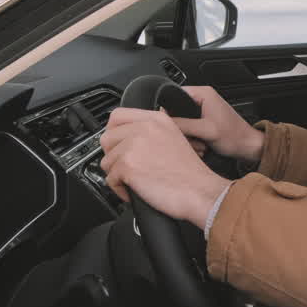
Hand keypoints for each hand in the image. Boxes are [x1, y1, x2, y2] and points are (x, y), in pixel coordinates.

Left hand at [100, 107, 230, 226]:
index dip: (113, 132)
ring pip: (106, 161)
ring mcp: (134, 145)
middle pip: (107, 138)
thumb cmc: (191, 173)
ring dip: (117, 175)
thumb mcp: (175, 137)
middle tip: (127, 168)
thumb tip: (129, 138)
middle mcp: (144, 128)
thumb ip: (151, 131)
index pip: (117, 115)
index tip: (118, 145)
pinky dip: (120, 189)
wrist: (199, 191)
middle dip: (113, 156)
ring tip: (135, 182)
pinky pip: (110, 179)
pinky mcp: (128, 165)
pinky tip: (136, 191)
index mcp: (156, 119)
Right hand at [169, 86, 264, 162]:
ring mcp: (202, 111)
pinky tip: (201, 147)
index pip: (173, 95)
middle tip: (193, 139)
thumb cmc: (234, 136)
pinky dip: (192, 140)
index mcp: (203, 93)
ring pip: (181, 124)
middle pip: (176, 112)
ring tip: (200, 145)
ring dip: (188, 138)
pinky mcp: (203, 122)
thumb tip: (163, 121)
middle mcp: (202, 99)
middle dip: (181, 130)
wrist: (247, 147)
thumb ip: (183, 124)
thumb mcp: (206, 130)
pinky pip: (189, 130)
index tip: (171, 125)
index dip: (168, 111)